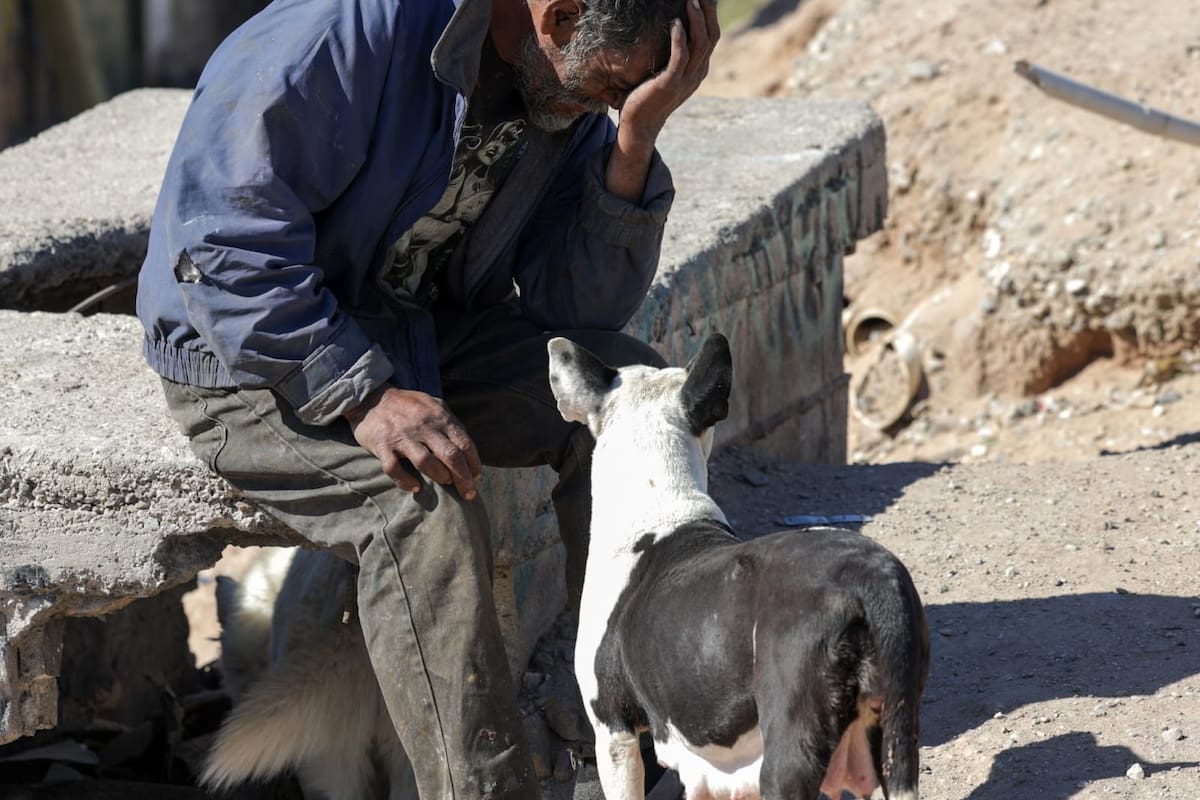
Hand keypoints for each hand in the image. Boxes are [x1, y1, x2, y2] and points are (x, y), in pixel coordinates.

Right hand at [345, 386, 481, 499]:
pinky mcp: (382, 446)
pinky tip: (415, 487)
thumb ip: (451, 424)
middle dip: (463, 478)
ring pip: (426, 462)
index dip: (474, 464)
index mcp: (440, 416)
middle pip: (451, 455)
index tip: (476, 478)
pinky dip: (406, 482)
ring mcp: (402, 436)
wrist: (372, 399)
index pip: (465, 443)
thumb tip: (468, 452)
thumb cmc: (409, 406)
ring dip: (440, 476)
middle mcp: (423, 426)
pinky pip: (394, 469)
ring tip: (445, 482)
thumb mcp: (434, 405)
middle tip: (469, 493)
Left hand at [604, 0, 719, 201]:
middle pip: (711, 36)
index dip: (711, 14)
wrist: (639, 125)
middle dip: (708, 12)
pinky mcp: (670, 84)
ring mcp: (686, 80)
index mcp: (698, 69)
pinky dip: (679, 38)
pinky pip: (680, 57)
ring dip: (696, 20)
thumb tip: (671, 29)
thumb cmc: (647, 95)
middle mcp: (697, 74)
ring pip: (700, 44)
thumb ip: (673, 55)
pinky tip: (675, 23)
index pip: (712, 36)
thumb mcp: (665, 72)